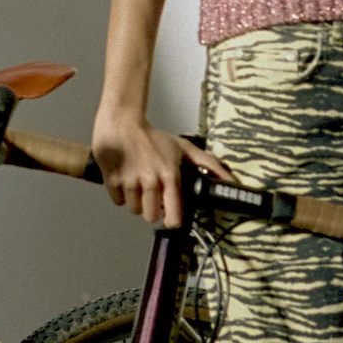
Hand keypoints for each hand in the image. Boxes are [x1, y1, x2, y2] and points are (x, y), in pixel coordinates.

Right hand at [91, 113, 230, 227]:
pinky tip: (125, 180)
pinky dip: (120, 194)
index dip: (172, 220)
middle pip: (150, 216)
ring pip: (134, 209)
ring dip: (136, 201)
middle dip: (151, 209)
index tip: (170, 217)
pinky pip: (117, 201)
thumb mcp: (183, 148)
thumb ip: (208, 163)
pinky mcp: (112, 180)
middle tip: (151, 195)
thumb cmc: (152, 136)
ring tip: (137, 184)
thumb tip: (229, 178)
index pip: (173, 216)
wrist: (123, 121)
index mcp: (169, 176)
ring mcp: (130, 181)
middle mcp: (150, 181)